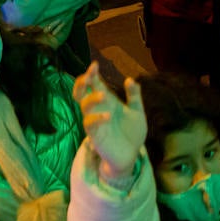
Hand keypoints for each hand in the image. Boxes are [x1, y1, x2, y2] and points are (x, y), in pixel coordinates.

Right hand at [73, 63, 146, 181]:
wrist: (131, 156)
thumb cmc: (132, 133)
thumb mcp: (137, 112)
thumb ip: (134, 96)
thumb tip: (129, 79)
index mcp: (107, 102)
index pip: (95, 85)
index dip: (92, 74)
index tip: (95, 65)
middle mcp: (98, 110)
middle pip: (82, 93)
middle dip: (81, 83)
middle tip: (88, 75)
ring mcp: (95, 122)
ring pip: (84, 107)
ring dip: (92, 99)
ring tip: (104, 95)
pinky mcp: (95, 136)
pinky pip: (89, 124)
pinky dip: (97, 118)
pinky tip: (109, 115)